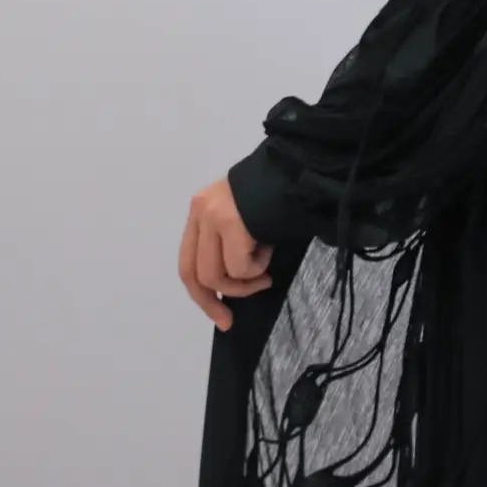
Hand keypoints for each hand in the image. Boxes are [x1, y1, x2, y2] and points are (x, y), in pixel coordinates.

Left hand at [179, 175, 273, 330]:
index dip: (200, 294)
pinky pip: (239, 266)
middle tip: (229, 318)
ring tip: (265, 271)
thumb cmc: (278, 195)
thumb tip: (227, 285)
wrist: (298, 168)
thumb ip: (227, 244)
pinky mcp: (230, 222)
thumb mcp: (243, 219)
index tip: (219, 315)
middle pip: (195, 273)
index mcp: (200, 210)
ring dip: (244, 283)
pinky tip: (269, 250)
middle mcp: (200, 212)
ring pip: (216, 275)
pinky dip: (256, 268)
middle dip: (212, 302)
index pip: (188, 262)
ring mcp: (212, 216)